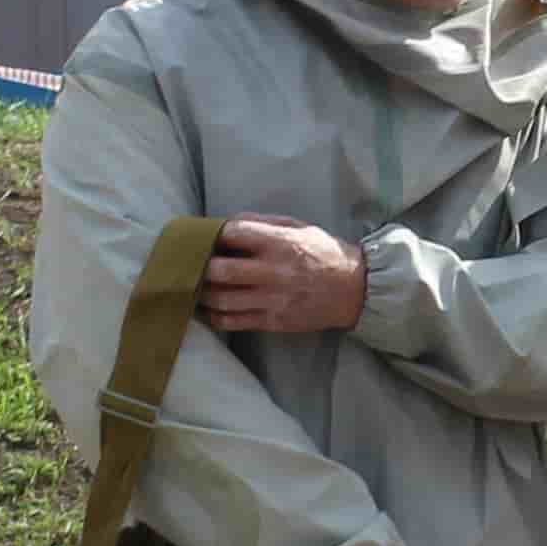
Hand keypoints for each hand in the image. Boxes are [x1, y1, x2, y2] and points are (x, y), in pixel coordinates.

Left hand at [201, 215, 369, 336]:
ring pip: (221, 300)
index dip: (212, 234)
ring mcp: (271, 300)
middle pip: (218, 271)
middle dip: (199, 266)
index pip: (232, 234)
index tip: (205, 236)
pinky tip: (209, 308)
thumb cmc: (323, 253)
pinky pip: (232, 322)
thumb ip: (261, 223)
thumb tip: (226, 224)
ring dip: (201, 293)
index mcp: (279, 243)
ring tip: (195, 286)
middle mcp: (273, 272)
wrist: (354, 290)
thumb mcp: (297, 227)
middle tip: (193, 263)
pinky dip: (214, 316)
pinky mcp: (272, 322)